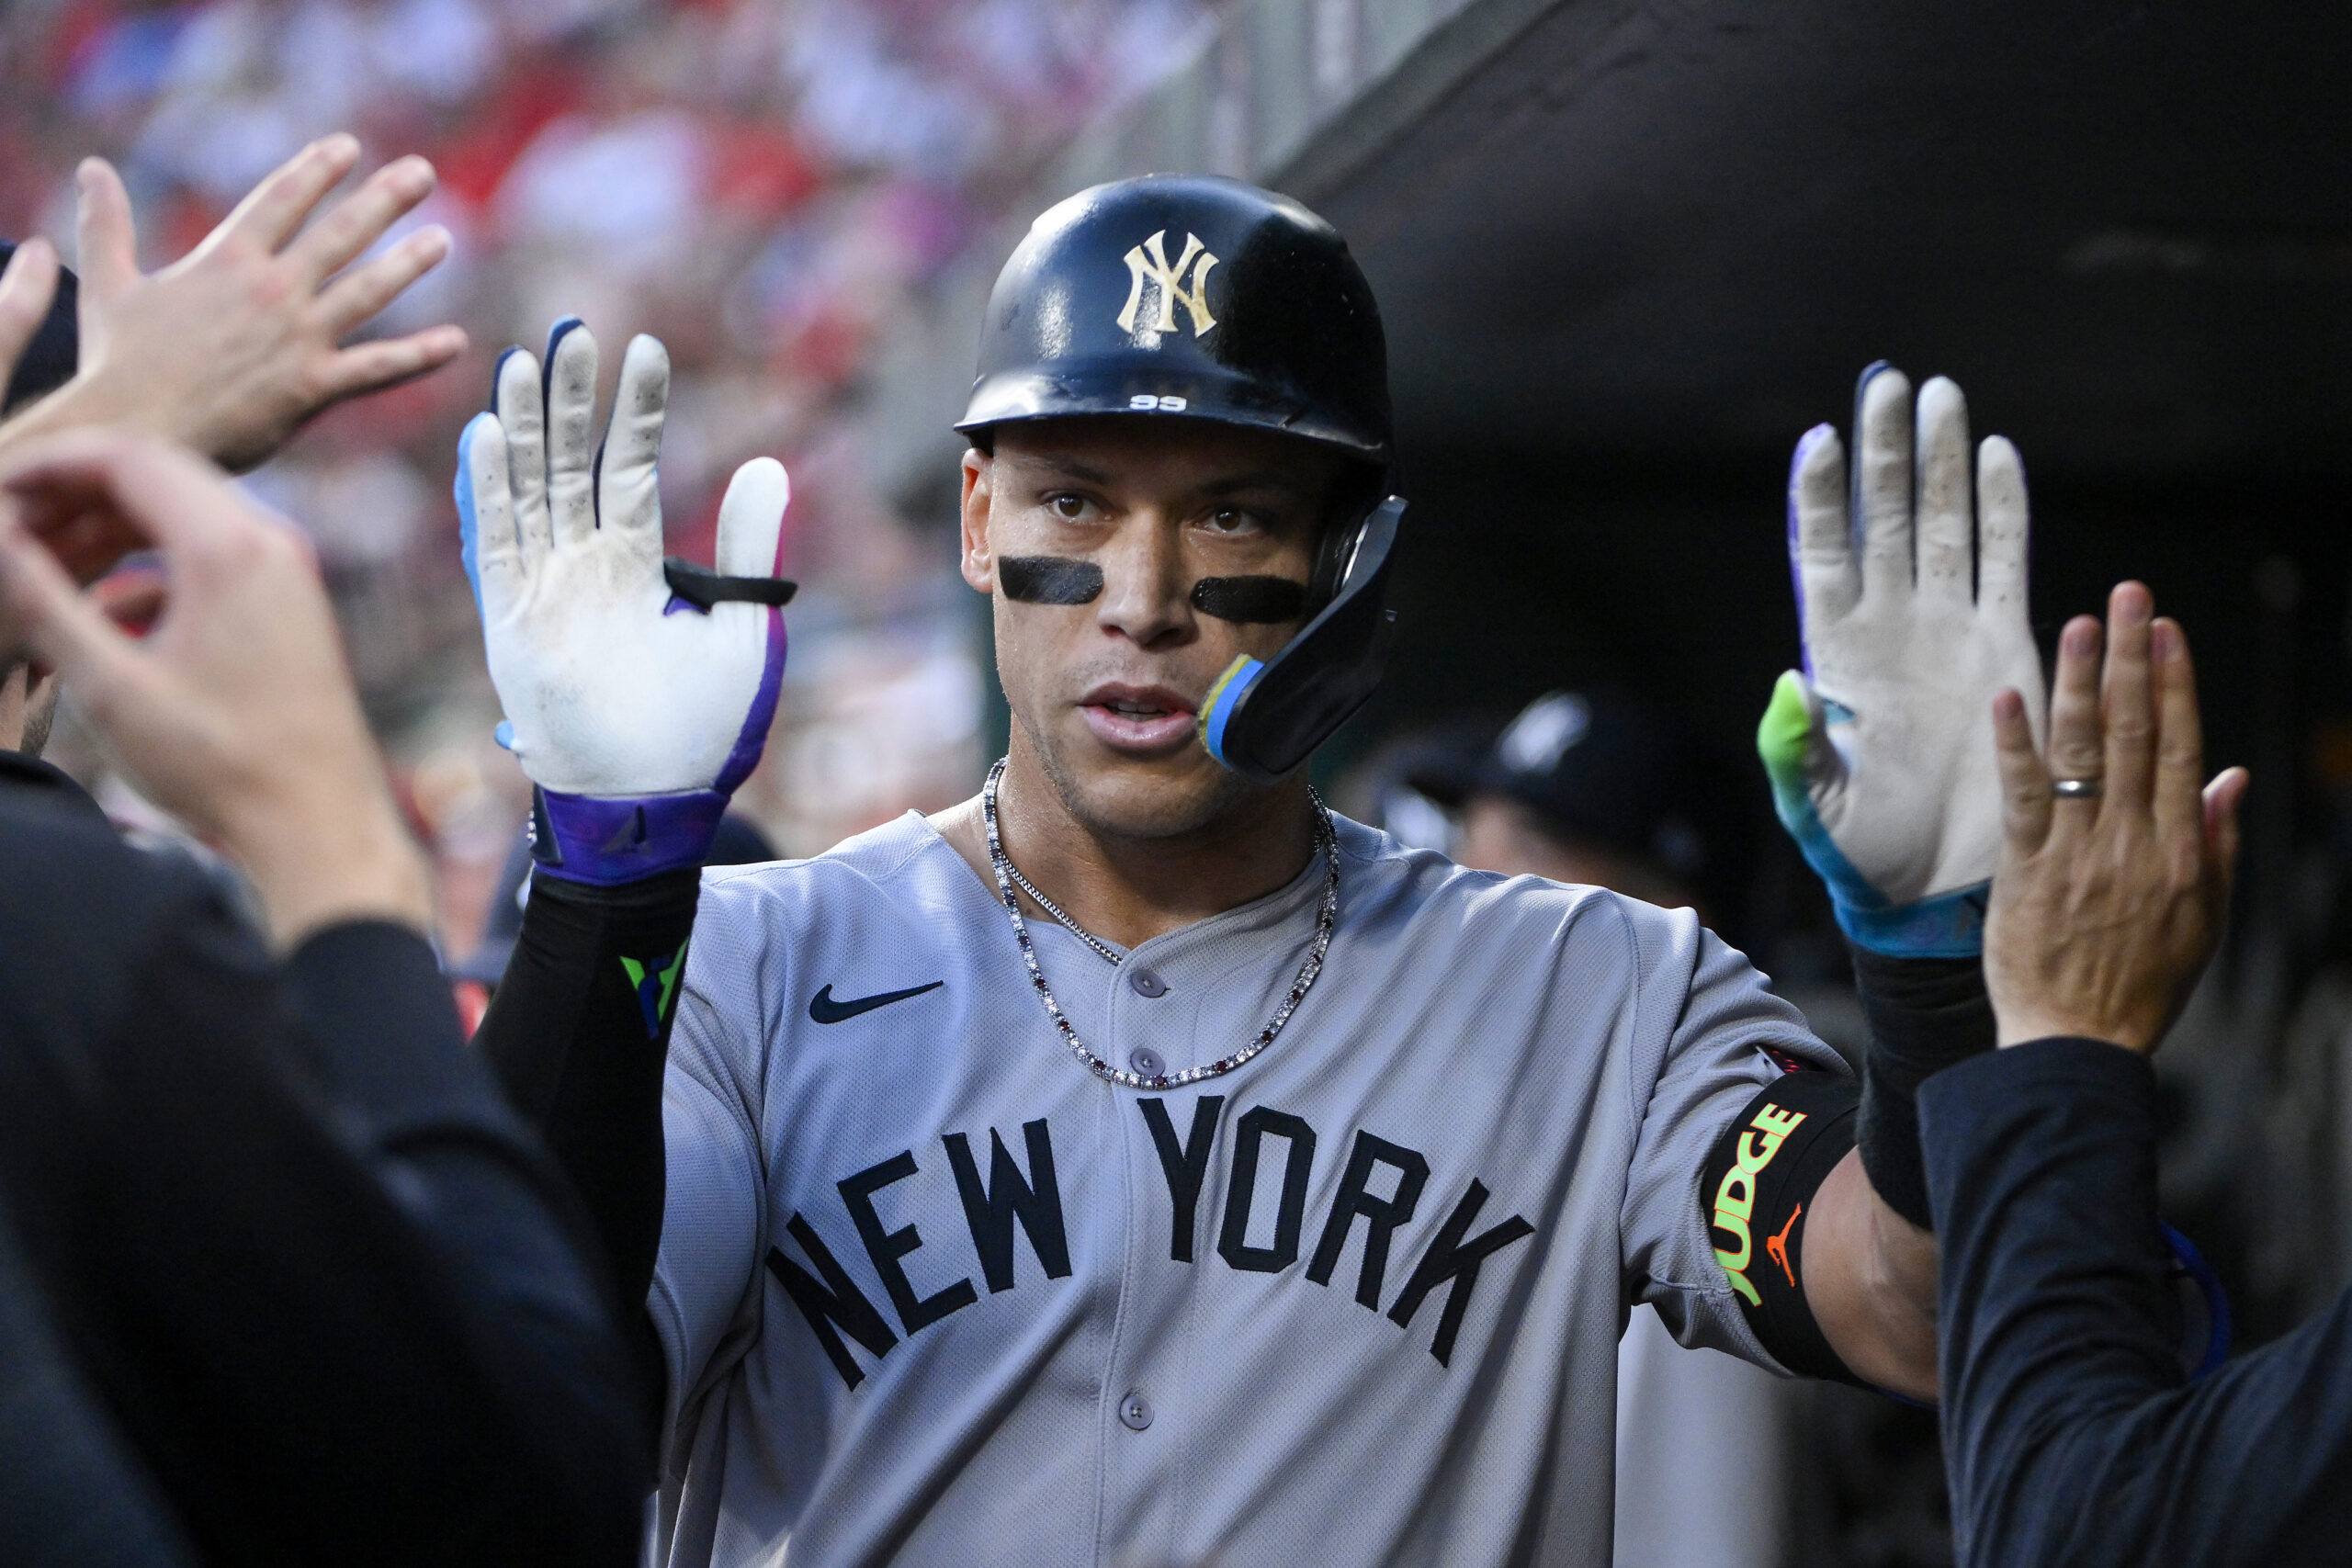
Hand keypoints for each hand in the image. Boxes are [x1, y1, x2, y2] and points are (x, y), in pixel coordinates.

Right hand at [0, 429, 429, 946]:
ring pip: (182, 520)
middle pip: (156, 478)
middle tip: (8, 528)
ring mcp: (289, 575)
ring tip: (38, 571)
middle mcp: (271, 544)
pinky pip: (209, 563)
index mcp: (231, 548)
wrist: (320, 826)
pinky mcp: (290, 609)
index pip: (127, 458)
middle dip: (73, 494)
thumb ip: (44, 602)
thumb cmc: (221, 765)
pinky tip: (102, 619)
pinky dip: (150, 574)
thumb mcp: (110, 685)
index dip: (50, 463)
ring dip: (108, 535)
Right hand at [1, 136, 464, 474]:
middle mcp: (271, 290)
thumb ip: (107, 224)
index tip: (349, 147)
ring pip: (367, 291)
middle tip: (423, 172)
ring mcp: (297, 337)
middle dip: (383, 200)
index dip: (317, 170)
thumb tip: (91, 167)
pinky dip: (419, 356)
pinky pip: (378, 369)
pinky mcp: (313, 386)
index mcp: (226, 260)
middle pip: (338, 233)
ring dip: (409, 264)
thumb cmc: (117, 364)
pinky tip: (457, 342)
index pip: (281, 199)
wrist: (132, 431)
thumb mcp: (109, 283)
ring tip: (443, 240)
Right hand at [457, 319, 790, 881]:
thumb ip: (749, 547)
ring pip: (528, 489)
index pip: (632, 468)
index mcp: (639, 566)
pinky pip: (497, 543)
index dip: (636, 411)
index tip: (644, 348)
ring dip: (522, 427)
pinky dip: (490, 490)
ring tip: (523, 360)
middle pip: (570, 464)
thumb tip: (767, 465)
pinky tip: (485, 434)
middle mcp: (584, 568)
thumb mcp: (743, 628)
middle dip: (569, 399)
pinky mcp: (509, 621)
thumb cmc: (702, 730)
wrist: (653, 798)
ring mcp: (542, 590)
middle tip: (570, 328)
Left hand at [1758, 365, 2044, 955]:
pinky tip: (1995, 453)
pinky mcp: (2004, 642)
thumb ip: (1793, 749)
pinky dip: (2003, 507)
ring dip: (1940, 460)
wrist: (1936, 879)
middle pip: (1886, 517)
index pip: (1822, 553)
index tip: (1818, 439)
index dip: (1820, 498)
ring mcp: (1947, 626)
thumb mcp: (1812, 803)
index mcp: (1835, 651)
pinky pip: (2005, 560)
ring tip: (1938, 394)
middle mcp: (1890, 623)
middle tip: (1886, 381)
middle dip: (1884, 451)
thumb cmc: (1861, 848)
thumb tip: (1788, 686)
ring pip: (1945, 524)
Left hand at [1984, 583, 2247, 1050]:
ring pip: (2084, 753)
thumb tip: (2230, 774)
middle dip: (2133, 660)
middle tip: (2129, 597)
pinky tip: (2012, 698)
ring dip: (2081, 683)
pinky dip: (2017, 746)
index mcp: (2181, 851)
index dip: (2176, 684)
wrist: (2078, 1041)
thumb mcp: (2204, 918)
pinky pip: (2024, 797)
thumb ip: (2215, 841)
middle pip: (2138, 733)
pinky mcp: (2027, 870)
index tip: (2167, 632)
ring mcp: (2080, 854)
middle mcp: (2135, 842)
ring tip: (2081, 625)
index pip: (2182, 748)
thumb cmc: (2140, 982)